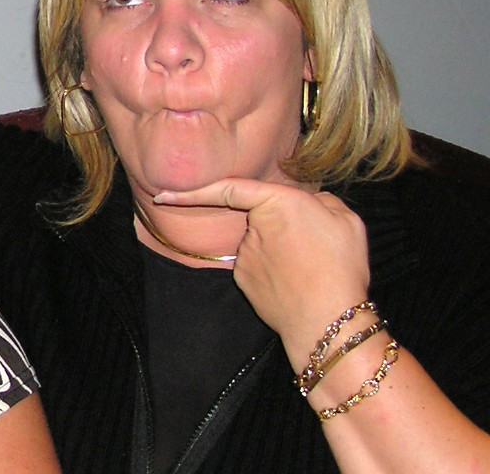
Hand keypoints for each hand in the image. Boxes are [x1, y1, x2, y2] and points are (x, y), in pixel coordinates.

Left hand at [155, 178, 370, 367]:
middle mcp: (254, 227)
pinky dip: (275, 272)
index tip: (162, 193)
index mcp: (278, 202)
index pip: (230, 188)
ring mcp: (245, 256)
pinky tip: (298, 285)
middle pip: (263, 219)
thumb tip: (310, 205)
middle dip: (284, 230)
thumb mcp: (347, 221)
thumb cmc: (340, 267)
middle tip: (316, 250)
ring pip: (263, 245)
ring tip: (313, 270)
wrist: (328, 322)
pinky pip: (259, 266)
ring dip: (282, 253)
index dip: (193, 190)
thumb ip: (322, 202)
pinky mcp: (244, 281)